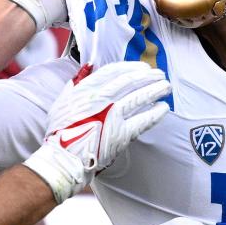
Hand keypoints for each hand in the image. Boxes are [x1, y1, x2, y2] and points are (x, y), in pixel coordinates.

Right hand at [23, 61, 169, 202]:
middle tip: (159, 75)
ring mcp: (112, 116)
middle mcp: (101, 99)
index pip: (114, 71)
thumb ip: (76, 83)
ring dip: (155, 90)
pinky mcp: (121, 134)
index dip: (132, 68)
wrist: (63, 158)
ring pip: (140, 98)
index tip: (142, 68)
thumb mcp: (61, 102)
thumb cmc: (60, 132)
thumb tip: (89, 67)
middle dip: (148, 77)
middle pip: (131, 81)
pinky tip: (163, 108)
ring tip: (165, 87)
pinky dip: (155, 113)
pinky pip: (143, 120)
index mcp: (86, 90)